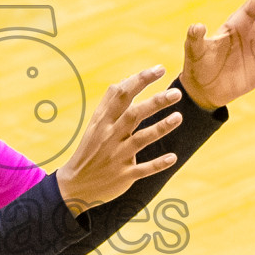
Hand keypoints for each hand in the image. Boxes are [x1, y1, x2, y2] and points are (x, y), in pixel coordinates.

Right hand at [55, 65, 182, 215]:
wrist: (75, 185)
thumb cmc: (90, 149)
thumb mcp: (96, 124)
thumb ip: (111, 103)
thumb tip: (128, 80)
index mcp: (103, 121)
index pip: (121, 94)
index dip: (140, 80)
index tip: (160, 69)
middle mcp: (110, 136)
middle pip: (134, 114)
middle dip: (156, 102)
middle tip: (177, 92)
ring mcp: (116, 156)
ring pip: (141, 139)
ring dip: (161, 128)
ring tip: (179, 117)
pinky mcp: (123, 176)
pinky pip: (142, 169)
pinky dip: (158, 164)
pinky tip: (173, 157)